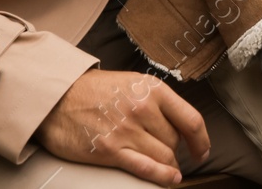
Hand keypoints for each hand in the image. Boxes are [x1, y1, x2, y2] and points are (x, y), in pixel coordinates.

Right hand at [36, 68, 209, 186]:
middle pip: (175, 140)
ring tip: (169, 168)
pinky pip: (146, 167)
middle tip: (170, 154)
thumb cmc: (96, 90)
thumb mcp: (134, 83)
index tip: (203, 150)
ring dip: (170, 165)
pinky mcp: (111, 150)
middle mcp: (143, 109)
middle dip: (176, 151)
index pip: (191, 119)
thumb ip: (157, 100)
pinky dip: (162, 176)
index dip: (202, 139)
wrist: (58, 97)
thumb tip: (180, 123)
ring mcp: (127, 130)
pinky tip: (171, 179)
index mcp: (153, 89)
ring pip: (164, 156)